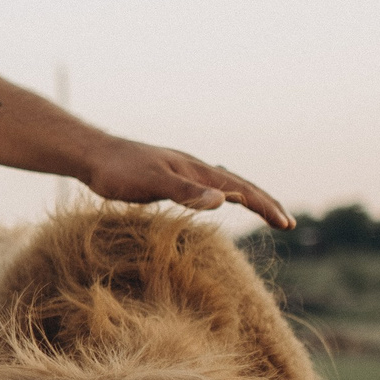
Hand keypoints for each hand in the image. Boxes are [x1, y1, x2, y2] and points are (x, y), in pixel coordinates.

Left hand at [81, 140, 292, 229]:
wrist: (92, 156)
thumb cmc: (118, 170)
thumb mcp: (152, 182)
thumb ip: (185, 192)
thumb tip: (223, 201)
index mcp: (196, 171)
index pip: (241, 189)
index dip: (265, 206)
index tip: (286, 223)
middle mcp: (194, 170)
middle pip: (239, 185)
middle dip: (265, 203)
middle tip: (287, 223)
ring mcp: (181, 174)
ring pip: (224, 185)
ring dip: (247, 198)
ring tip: (265, 212)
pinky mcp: (167, 179)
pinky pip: (205, 188)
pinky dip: (221, 195)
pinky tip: (216, 201)